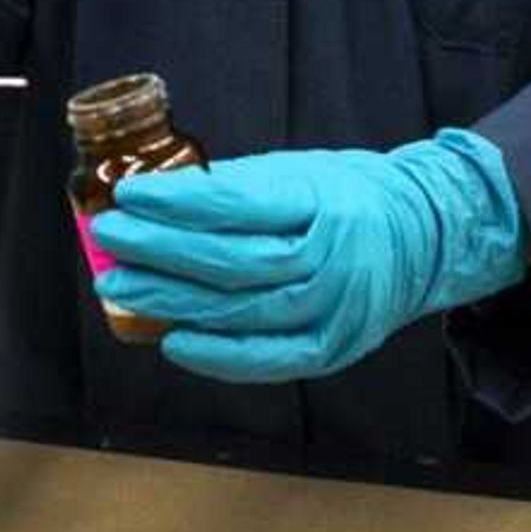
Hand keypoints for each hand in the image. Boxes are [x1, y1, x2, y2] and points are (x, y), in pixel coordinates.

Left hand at [89, 132, 525, 383]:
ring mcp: (335, 309)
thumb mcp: (295, 173)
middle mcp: (333, 258)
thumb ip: (233, 190)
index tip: (129, 196)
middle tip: (110, 240)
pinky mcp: (333, 347)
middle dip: (160, 252)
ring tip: (121, 285)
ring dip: (171, 300)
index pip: (237, 204)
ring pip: (241, 311)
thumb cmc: (343, 198)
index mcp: (321, 201)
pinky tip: (172, 338)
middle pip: (232, 262)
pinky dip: (216, 354)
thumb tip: (153, 204)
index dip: (177, 203)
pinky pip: (268, 358)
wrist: (421, 237)